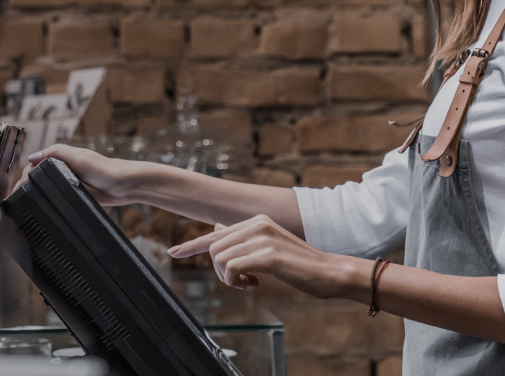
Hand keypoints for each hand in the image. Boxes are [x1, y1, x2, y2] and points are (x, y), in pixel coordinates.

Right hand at [22, 144, 139, 206]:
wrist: (125, 186)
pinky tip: (43, 209)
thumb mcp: (78, 157)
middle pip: (40, 176)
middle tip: (18, 198)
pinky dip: (50, 201)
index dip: (27, 173)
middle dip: (27, 185)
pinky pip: (59, 198)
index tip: (19, 186)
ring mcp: (70, 183)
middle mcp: (65, 169)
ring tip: (24, 204)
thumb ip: (55, 153)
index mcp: (63, 157)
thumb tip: (32, 157)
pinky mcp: (77, 195)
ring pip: (48, 188)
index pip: (37, 163)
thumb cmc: (105, 169)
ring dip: (37, 194)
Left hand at [168, 214, 347, 297]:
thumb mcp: (268, 248)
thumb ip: (243, 239)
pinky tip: (255, 283)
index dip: (192, 245)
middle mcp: (257, 224)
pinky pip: (231, 268)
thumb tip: (216, 229)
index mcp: (257, 221)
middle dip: (221, 272)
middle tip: (243, 282)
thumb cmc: (300, 266)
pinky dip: (236, 281)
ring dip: (229, 278)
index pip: (215, 233)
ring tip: (251, 282)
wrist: (330, 272)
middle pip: (214, 248)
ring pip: (220, 259)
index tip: (174, 252)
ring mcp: (262, 237)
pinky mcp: (267, 255)